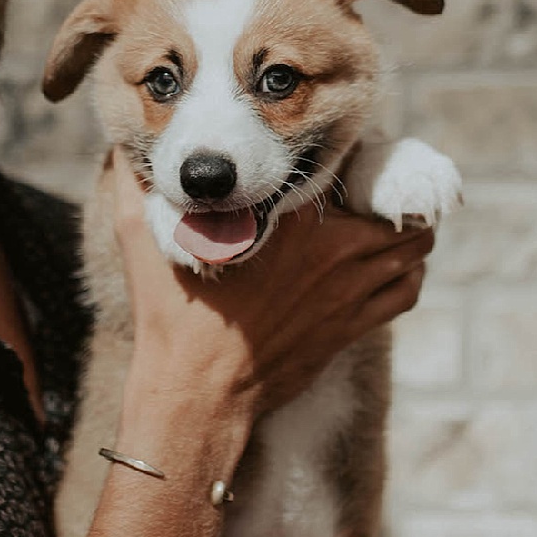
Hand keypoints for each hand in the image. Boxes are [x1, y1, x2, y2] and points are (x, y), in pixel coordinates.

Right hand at [107, 158, 431, 418]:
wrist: (196, 395)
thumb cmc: (171, 316)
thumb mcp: (142, 237)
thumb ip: (134, 181)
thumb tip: (122, 141)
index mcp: (293, 222)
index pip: (348, 162)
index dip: (350, 146)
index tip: (336, 142)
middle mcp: (333, 252)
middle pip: (396, 202)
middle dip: (392, 185)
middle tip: (371, 179)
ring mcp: (349, 292)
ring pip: (414, 246)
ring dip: (410, 226)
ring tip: (388, 215)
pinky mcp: (352, 326)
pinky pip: (406, 291)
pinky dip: (409, 272)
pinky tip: (393, 264)